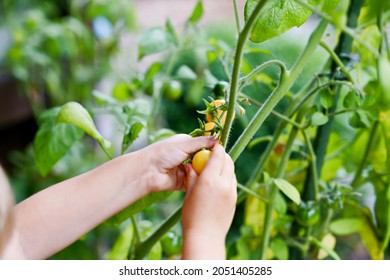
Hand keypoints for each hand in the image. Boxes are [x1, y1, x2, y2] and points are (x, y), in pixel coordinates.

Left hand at [136, 134, 216, 192]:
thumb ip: (201, 142)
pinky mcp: (182, 182)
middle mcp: (186, 156)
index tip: (222, 154)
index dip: (212, 150)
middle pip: (203, 160)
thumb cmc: (162, 153)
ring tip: (213, 176)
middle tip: (220, 167)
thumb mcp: (184, 144)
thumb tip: (217, 138)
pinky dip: (198, 183)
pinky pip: (194, 183)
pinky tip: (205, 183)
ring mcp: (184, 170)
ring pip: (200, 172)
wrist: (147, 172)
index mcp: (185, 144)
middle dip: (209, 164)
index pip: (204, 146)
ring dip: (204, 174)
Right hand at [181, 144, 236, 258]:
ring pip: (232, 171)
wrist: (205, 236)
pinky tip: (219, 181)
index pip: (218, 155)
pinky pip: (233, 182)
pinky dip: (228, 177)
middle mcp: (224, 183)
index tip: (214, 144)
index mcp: (210, 179)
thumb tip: (191, 165)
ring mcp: (231, 191)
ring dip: (226, 165)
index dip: (217, 147)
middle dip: (223, 155)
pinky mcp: (234, 199)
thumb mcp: (189, 193)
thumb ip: (192, 176)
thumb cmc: (192, 215)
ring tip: (216, 168)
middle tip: (215, 154)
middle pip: (228, 161)